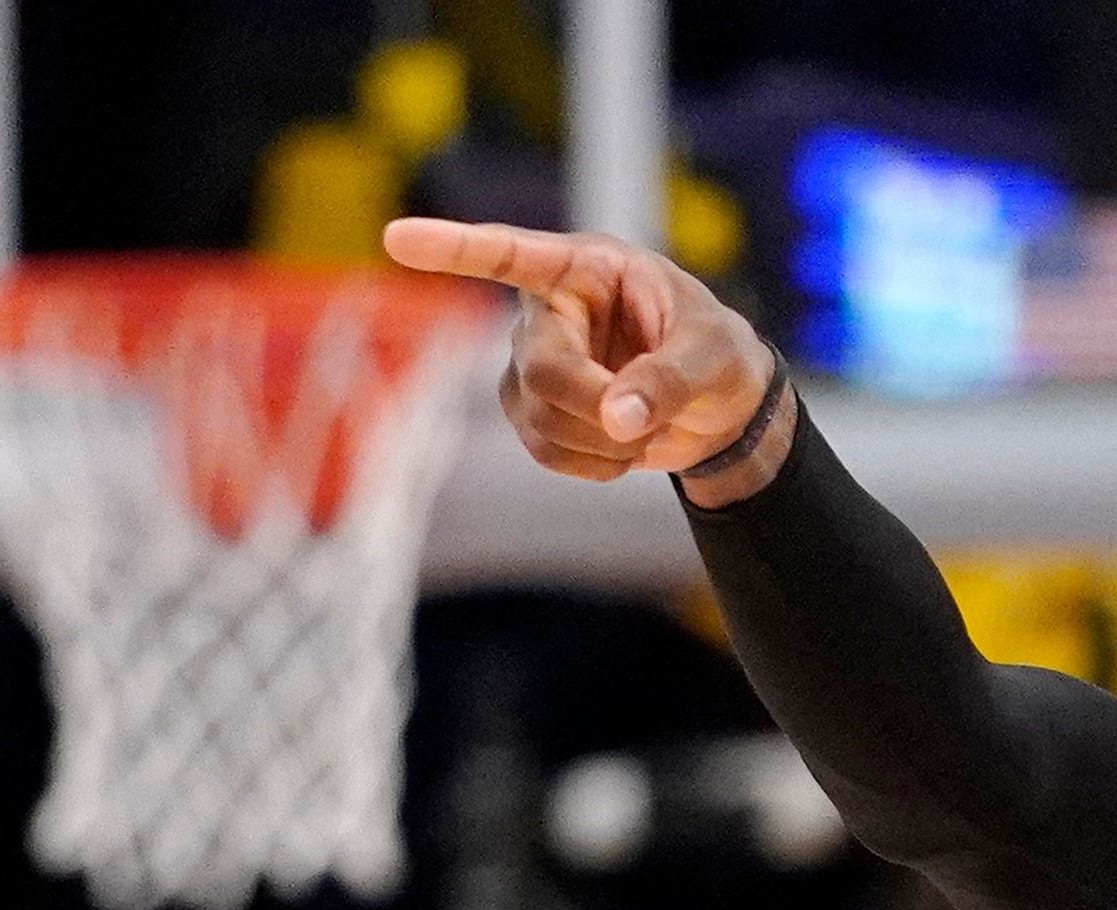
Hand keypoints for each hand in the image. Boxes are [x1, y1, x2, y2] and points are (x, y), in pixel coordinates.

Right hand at [379, 218, 789, 503]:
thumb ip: (671, 380)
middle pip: (542, 371)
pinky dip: (595, 465)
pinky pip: (545, 452)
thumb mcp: (716, 356)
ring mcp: (530, 363)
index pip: (513, 254)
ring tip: (649, 425)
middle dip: (598, 407)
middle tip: (647, 420)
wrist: (720, 407)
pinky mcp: (532, 411)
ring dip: (606, 442)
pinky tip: (624, 447)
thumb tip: (617, 420)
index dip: (455, 248)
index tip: (396, 238)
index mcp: (587, 268)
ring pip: (540, 419)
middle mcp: (547, 310)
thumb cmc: (719, 355)